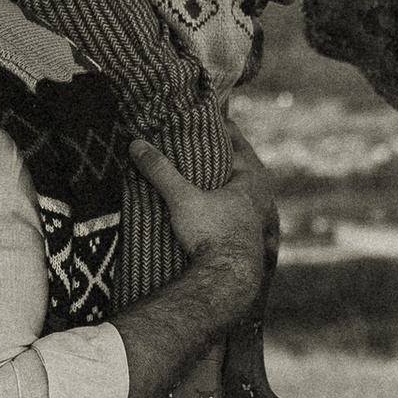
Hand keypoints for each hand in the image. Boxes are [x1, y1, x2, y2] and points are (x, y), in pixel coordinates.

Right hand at [130, 136, 267, 315]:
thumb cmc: (212, 234)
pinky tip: (211, 207)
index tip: (210, 117)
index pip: (238, 143)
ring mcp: (257, 219)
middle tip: (206, 142)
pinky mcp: (248, 238)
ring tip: (206, 173)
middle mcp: (260, 197)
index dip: (224, 129)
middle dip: (225, 155)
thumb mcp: (182, 199)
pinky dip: (225, 203)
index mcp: (252, 180)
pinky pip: (238, 211)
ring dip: (226, 181)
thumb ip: (161, 171)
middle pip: (242, 166)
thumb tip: (136, 144)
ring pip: (242, 191)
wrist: (227, 279)